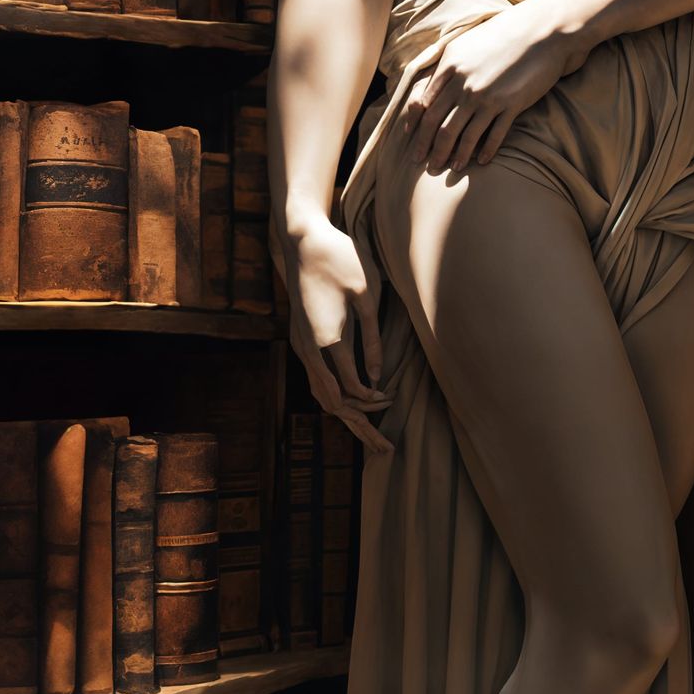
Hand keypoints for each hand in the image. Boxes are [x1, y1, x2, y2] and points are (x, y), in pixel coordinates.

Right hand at [276, 211, 393, 454]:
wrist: (301, 242)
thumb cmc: (339, 260)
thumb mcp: (366, 294)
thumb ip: (373, 337)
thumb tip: (376, 375)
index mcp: (328, 341)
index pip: (353, 388)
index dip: (374, 402)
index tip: (392, 402)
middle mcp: (309, 350)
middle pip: (333, 403)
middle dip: (360, 428)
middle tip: (384, 450)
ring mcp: (300, 346)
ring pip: (321, 395)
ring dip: (346, 415)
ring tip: (369, 434)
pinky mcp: (300, 340)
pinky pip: (316, 380)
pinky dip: (334, 397)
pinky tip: (349, 402)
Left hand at [402, 0, 597, 177]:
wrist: (541, 32)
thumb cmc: (503, 34)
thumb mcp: (466, 44)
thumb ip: (445, 67)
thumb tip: (428, 90)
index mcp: (450, 68)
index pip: (425, 106)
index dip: (417, 128)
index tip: (413, 141)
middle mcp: (465, 85)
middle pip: (439, 125)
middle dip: (429, 148)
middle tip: (423, 164)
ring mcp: (488, 97)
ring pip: (464, 135)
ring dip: (455, 156)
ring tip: (451, 169)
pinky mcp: (511, 105)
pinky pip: (493, 135)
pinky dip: (485, 151)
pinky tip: (481, 161)